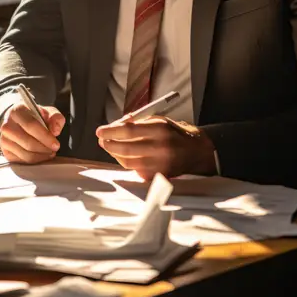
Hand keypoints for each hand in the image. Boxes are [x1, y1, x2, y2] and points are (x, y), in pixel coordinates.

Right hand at [0, 97, 64, 163]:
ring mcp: (3, 139)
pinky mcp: (5, 151)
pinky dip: (34, 161)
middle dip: (44, 149)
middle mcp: (7, 125)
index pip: (31, 126)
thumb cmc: (34, 116)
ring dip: (41, 156)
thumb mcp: (47, 112)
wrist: (17, 120)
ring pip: (25, 154)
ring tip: (49, 153)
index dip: (45, 137)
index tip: (56, 144)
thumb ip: (56, 118)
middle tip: (54, 150)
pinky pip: (21, 161)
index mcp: (17, 111)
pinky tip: (40, 156)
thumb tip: (55, 131)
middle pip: (28, 143)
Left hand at [96, 115, 216, 178]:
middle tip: (101, 140)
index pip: (129, 131)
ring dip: (115, 154)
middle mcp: (160, 148)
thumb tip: (114, 126)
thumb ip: (137, 122)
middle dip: (109, 144)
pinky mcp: (158, 177)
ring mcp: (159, 164)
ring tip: (110, 146)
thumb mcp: (159, 120)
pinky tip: (125, 156)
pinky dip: (127, 163)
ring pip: (127, 162)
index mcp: (160, 129)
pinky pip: (135, 170)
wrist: (197, 152)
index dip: (111, 131)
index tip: (100, 131)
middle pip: (125, 148)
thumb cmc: (174, 133)